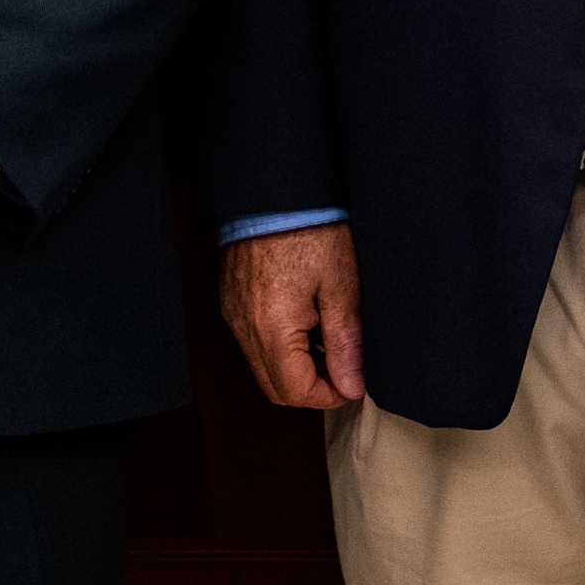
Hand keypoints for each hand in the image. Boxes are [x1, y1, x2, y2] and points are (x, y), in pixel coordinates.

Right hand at [223, 223, 364, 409]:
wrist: (275, 188)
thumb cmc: (310, 228)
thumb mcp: (341, 287)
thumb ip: (345, 344)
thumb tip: (352, 387)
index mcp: (271, 328)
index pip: (296, 392)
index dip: (330, 395)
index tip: (354, 381)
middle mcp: (243, 327)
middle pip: (274, 387)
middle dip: (311, 387)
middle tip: (343, 365)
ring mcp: (232, 313)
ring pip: (262, 365)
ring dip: (295, 367)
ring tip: (327, 336)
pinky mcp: (230, 299)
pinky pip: (252, 340)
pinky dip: (278, 345)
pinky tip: (305, 319)